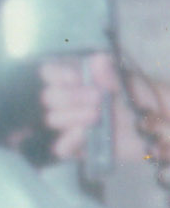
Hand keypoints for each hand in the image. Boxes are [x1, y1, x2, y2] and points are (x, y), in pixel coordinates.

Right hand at [40, 52, 162, 169]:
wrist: (157, 123)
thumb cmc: (140, 97)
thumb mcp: (128, 83)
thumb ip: (110, 75)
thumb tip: (98, 59)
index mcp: (75, 81)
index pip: (49, 73)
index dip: (57, 74)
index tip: (76, 78)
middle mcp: (70, 101)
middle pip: (49, 97)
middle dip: (71, 96)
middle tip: (98, 97)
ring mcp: (72, 124)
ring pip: (53, 119)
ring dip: (72, 115)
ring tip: (97, 115)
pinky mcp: (80, 147)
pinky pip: (61, 147)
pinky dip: (69, 140)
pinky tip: (84, 133)